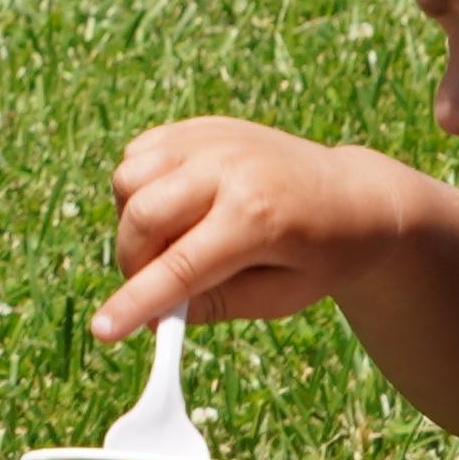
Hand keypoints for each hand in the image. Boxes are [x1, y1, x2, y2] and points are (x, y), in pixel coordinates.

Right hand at [100, 117, 432, 338]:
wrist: (355, 194)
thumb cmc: (323, 254)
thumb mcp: (282, 297)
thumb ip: (216, 304)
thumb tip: (154, 316)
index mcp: (259, 216)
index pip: (180, 267)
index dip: (136, 303)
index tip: (103, 332)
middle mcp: (230, 167)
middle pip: (142, 218)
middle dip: (132, 264)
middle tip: (152, 289)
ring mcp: (211, 139)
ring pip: (129, 181)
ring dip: (132, 223)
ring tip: (172, 242)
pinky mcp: (199, 127)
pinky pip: (137, 156)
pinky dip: (139, 189)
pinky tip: (175, 208)